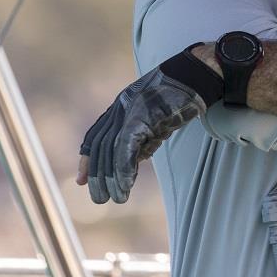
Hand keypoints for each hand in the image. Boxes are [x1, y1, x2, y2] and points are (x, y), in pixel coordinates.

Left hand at [76, 67, 206, 203]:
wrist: (194, 77)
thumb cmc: (179, 99)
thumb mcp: (155, 121)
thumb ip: (141, 139)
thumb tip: (132, 164)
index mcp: (119, 107)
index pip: (95, 136)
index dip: (87, 160)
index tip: (81, 181)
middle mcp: (119, 108)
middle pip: (100, 146)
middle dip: (98, 175)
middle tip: (100, 198)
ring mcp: (129, 110)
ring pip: (111, 149)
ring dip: (111, 177)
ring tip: (117, 197)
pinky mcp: (141, 115)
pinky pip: (126, 146)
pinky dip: (124, 168)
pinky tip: (125, 184)